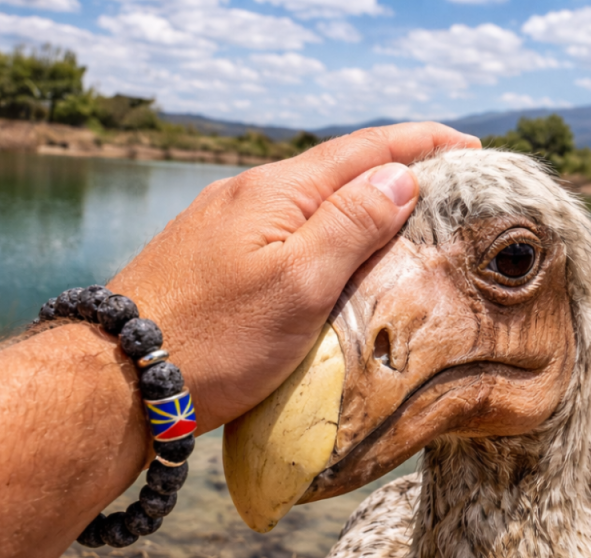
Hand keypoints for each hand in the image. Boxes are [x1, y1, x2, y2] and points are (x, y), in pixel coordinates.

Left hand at [109, 123, 479, 430]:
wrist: (120, 380)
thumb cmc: (215, 338)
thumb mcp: (297, 283)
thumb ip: (349, 224)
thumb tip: (399, 175)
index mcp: (276, 194)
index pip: (364, 150)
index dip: (421, 145)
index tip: (470, 150)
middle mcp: (248, 198)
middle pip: (336, 171)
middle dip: (394, 171)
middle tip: (445, 188)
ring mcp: (224, 229)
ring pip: (307, 205)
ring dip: (358, 205)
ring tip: (400, 223)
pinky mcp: (211, 261)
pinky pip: (281, 235)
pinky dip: (322, 236)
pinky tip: (332, 257)